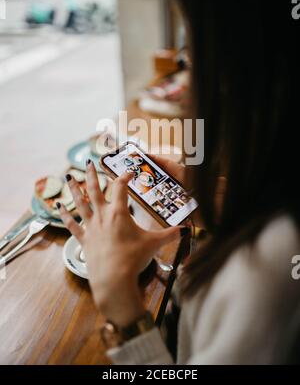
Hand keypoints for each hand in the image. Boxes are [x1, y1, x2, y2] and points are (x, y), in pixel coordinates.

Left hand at [57, 161, 185, 326]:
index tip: (129, 172)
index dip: (124, 177)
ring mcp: (90, 227)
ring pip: (80, 203)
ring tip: (70, 177)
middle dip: (93, 174)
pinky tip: (57, 207)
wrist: (114, 279)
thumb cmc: (133, 259)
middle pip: (95, 189)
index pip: (120, 188)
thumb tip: (185, 230)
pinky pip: (71, 224)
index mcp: (119, 213)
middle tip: (90, 162)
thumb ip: (169, 235)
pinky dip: (65, 215)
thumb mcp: (154, 244)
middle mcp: (102, 215)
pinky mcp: (83, 239)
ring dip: (75, 189)